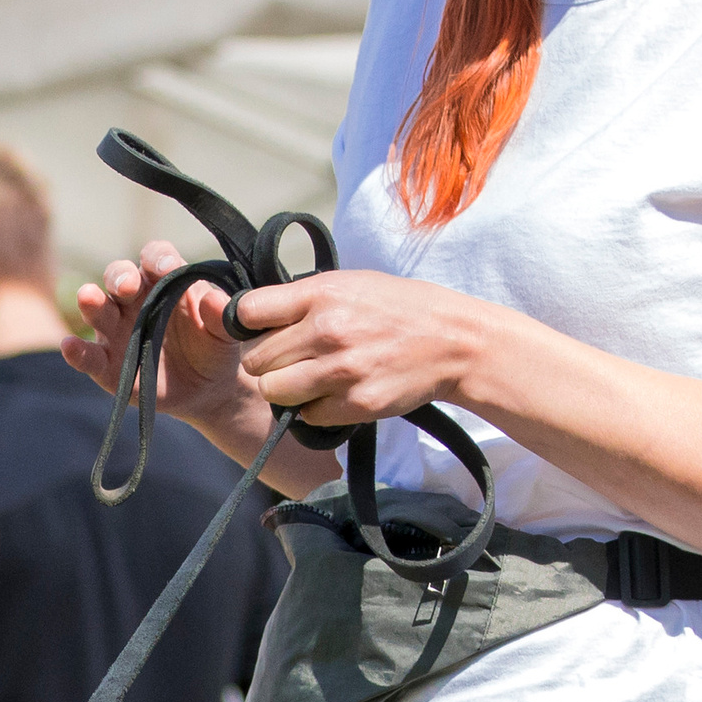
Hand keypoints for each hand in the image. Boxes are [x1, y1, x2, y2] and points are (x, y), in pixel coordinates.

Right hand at [66, 242, 263, 446]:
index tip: (166, 267)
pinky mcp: (107, 365)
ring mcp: (117, 331)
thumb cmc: (214, 348)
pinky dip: (77, 352)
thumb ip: (221, 318)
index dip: (158, 258)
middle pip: (120, 277)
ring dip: (92, 303)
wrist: (207, 389)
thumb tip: (217, 300)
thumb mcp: (225, 334)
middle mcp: (134, 300)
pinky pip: (89, 357)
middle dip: (120, 277)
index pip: (155, 258)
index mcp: (164, 281)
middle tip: (126, 285)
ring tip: (88, 298)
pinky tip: (70, 346)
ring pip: (99, 310)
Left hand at [227, 266, 482, 430]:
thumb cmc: (398, 309)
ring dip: (286, 390)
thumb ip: (303, 299)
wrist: (453, 342)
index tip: (260, 330)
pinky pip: (307, 416)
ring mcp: (340, 371)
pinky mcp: (355, 404)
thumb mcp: (349, 284)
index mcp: (321, 293)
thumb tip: (255, 317)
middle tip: (292, 360)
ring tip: (310, 380)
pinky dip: (315, 410)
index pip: (248, 312)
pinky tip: (336, 394)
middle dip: (268, 362)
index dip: (248, 324)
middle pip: (256, 360)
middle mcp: (326, 331)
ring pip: (275, 392)